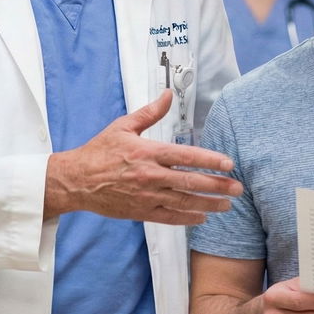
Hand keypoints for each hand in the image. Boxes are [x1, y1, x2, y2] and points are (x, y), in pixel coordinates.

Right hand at [45, 89, 240, 224]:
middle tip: (238, 188)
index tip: (228, 164)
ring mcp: (146, 196)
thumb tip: (168, 94)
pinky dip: (188, 218)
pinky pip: (169, 217)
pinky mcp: (141, 212)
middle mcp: (150, 175)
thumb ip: (149, 113)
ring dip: (208, 204)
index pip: (186, 156)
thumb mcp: (123, 126)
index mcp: (147, 152)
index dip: (210, 160)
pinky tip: (203, 217)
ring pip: (184, 202)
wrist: (76, 181)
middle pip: (191, 181)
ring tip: (227, 205)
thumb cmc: (99, 152)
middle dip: (217, 185)